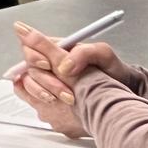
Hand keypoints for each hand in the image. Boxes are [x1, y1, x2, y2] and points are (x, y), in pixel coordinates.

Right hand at [9, 22, 130, 136]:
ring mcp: (46, 80)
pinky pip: (28, 95)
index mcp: (58, 49)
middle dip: (45, 79)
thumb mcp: (104, 55)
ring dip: (42, 91)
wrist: (120, 98)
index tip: (47, 64)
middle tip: (65, 89)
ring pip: (28, 82)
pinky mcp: (46, 96)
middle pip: (29, 67)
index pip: (31, 46)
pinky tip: (52, 102)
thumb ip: (84, 53)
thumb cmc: (114, 73)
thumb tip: (64, 65)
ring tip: (68, 99)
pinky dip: (36, 98)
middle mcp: (48, 63)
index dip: (34, 55)